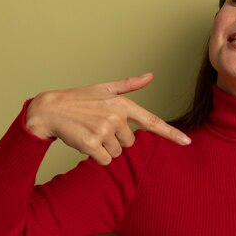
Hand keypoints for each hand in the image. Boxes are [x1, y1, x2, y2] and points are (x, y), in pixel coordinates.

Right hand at [25, 73, 190, 164]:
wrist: (48, 110)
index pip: (152, 121)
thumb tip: (150, 75)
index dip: (171, 133)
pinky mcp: (90, 143)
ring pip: (116, 153)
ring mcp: (103, 130)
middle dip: (114, 139)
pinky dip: (95, 156)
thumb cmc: (77, 99)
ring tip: (88, 132)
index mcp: (122, 104)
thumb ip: (129, 85)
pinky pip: (104, 160)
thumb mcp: (103, 88)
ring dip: (103, 148)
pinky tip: (83, 142)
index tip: (187, 142)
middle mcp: (115, 116)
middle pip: (129, 143)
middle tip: (97, 127)